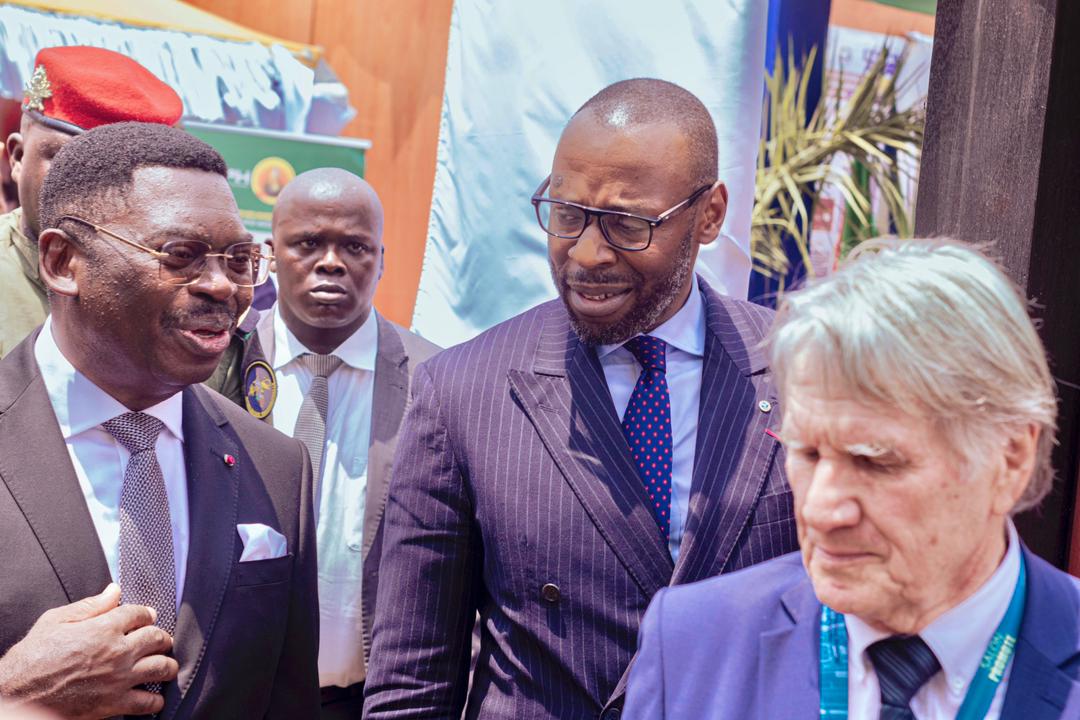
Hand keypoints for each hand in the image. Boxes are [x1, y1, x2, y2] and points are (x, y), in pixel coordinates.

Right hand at [0, 584, 177, 719]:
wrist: (19, 692)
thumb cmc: (33, 656)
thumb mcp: (56, 620)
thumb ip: (91, 605)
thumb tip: (114, 591)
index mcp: (104, 628)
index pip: (140, 614)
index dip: (145, 614)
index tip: (147, 617)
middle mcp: (118, 652)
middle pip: (157, 638)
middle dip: (161, 637)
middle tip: (160, 641)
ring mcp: (119, 679)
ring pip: (161, 668)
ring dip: (167, 665)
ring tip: (165, 666)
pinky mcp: (114, 703)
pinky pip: (148, 703)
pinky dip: (155, 701)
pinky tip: (154, 697)